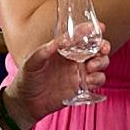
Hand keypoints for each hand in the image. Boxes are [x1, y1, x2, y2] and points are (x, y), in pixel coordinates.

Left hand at [9, 0, 109, 119]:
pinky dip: (97, 79)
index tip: (100, 27)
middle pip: (96, 48)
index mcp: (63, 49)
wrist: (26, 102)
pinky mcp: (81, 87)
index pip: (80, 36)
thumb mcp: (31, 63)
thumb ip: (42, 53)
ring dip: (101, 63)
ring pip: (100, 63)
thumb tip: (55, 43)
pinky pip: (97, 81)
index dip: (92, 30)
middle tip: (101, 49)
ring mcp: (79, 73)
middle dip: (103, 46)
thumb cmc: (26, 79)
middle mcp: (74, 58)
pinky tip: (88, 81)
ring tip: (90, 67)